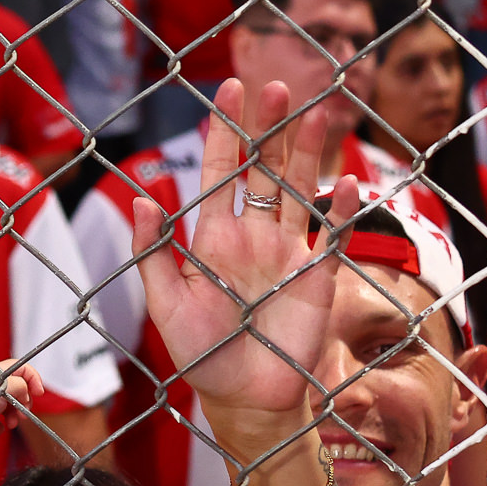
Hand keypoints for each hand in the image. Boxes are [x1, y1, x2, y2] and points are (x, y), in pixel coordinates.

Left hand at [0, 364, 42, 430]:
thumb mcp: (6, 385)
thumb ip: (22, 386)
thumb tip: (25, 394)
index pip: (23, 369)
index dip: (34, 379)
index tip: (39, 393)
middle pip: (18, 391)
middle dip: (23, 404)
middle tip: (23, 413)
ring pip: (8, 407)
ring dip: (13, 416)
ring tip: (10, 423)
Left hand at [130, 79, 357, 413]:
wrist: (244, 399)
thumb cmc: (201, 355)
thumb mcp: (166, 304)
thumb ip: (153, 253)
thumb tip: (139, 200)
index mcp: (214, 237)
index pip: (220, 172)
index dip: (225, 132)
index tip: (230, 90)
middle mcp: (254, 236)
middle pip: (264, 170)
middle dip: (270, 128)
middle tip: (277, 87)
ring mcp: (289, 253)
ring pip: (299, 191)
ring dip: (307, 153)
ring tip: (317, 112)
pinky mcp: (318, 278)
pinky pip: (334, 237)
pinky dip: (342, 211)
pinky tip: (347, 183)